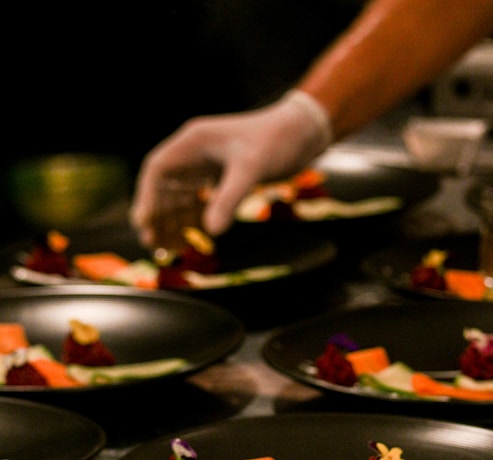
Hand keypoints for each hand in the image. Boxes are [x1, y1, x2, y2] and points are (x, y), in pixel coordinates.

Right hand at [129, 90, 331, 243]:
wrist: (303, 132)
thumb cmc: (277, 141)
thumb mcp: (252, 169)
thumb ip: (229, 199)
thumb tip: (211, 232)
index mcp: (194, 141)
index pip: (158, 169)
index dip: (148, 197)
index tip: (144, 223)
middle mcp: (195, 152)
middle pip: (164, 186)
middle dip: (156, 215)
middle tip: (151, 243)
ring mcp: (207, 164)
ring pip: (179, 196)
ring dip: (172, 221)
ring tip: (166, 249)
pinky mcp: (220, 175)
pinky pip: (197, 200)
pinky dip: (192, 220)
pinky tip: (192, 239)